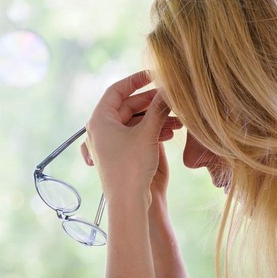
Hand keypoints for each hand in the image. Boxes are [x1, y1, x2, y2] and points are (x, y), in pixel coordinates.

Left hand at [80, 71, 181, 202]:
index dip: (137, 80)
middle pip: (127, 106)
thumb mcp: (148, 134)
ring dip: (155, 119)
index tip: (154, 75)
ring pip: (133, 122)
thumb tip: (169, 90)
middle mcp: (100, 129)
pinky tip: (169, 133)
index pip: (117, 89)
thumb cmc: (132, 168)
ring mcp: (108, 143)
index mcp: (99, 120)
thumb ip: (158, 109)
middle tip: (172, 99)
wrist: (128, 202)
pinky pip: (134, 135)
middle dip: (152, 103)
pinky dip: (150, 131)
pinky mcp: (118, 155)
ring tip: (177, 120)